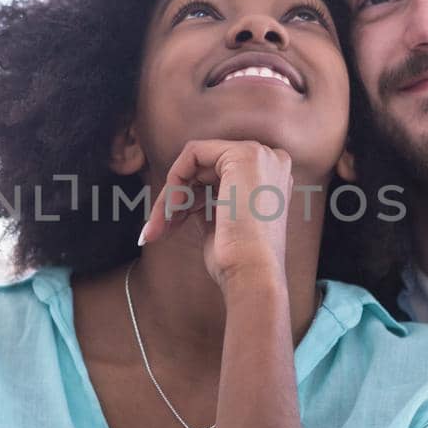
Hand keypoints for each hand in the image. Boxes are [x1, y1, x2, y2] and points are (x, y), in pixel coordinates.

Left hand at [139, 139, 292, 289]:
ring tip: (161, 226)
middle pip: (204, 167)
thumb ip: (207, 199)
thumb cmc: (237, 259)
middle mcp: (270, 160)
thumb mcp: (220, 221)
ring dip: (172, 195)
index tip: (171, 224)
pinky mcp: (243, 154)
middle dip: (175, 197)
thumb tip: (180, 194)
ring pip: (195, 161)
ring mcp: (260, 155)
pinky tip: (175, 208)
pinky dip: (176, 180)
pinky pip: (193, 153)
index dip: (190, 198)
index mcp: (270, 178)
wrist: (252, 274)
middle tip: (157, 228)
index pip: (217, 175)